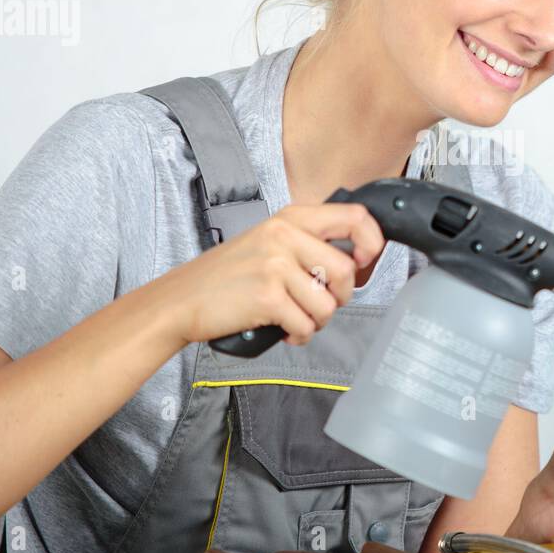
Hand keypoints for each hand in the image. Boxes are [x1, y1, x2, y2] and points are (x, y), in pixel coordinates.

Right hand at [151, 202, 385, 347]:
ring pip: (328, 304)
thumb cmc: (227, 275)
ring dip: (318, 321)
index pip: (355, 217)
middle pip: (346, 270)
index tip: (365, 261)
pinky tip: (285, 330)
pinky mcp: (268, 296)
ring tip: (297, 319)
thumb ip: (307, 242)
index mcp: (290, 218)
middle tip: (320, 304)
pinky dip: (300, 335)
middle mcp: (285, 235)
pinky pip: (306, 324)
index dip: (372, 241)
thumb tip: (356, 259)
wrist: (181, 299)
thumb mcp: (268, 241)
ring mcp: (275, 265)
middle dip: (340, 297)